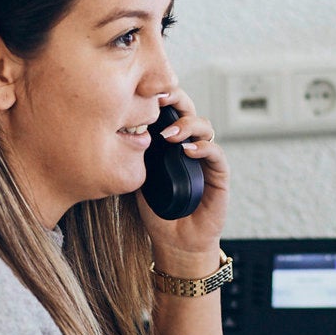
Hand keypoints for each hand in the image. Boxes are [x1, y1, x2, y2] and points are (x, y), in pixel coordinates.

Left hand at [136, 87, 227, 276]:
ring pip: (205, 126)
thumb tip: (116, 132)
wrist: (175, 241)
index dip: (161, 97)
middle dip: (176, 100)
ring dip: (187, 125)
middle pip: (189, 110)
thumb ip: (133, 156)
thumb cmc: (156, 210)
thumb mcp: (138, 178)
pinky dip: (203, 148)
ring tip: (168, 135)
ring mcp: (205, 158)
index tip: (144, 93)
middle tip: (160, 100)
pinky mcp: (219, 175)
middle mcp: (190, 144)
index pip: (169, 110)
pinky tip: (188, 151)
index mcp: (170, 141)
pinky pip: (216, 154)